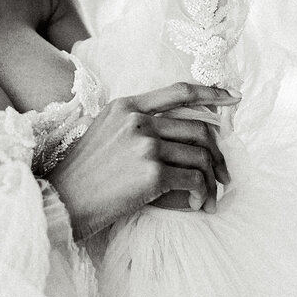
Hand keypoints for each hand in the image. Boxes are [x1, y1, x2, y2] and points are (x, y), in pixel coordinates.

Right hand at [46, 83, 240, 240]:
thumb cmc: (85, 172)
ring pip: (200, 155)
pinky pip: (194, 179)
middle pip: (198, 128)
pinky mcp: (151, 172)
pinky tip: (196, 205)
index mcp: (126, 105)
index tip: (233, 99)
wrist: (63, 199)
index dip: (211, 92)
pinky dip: (202, 194)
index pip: (178, 91)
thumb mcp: (105, 132)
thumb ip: (136, 123)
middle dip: (218, 154)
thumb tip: (180, 133)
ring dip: (211, 180)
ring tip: (208, 197)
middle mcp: (138, 119)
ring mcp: (145, 144)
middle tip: (224, 175)